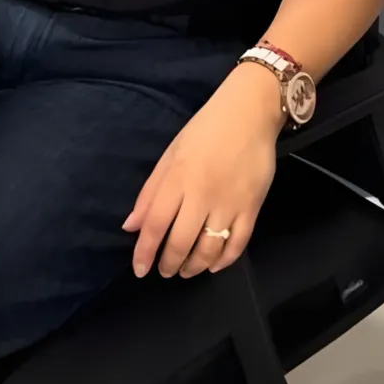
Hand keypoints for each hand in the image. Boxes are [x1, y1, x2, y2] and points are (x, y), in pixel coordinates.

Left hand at [123, 64, 283, 278]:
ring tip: (185, 271)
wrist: (250, 112)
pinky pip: (238, 243)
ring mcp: (229, 203)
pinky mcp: (253, 207)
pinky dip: (224, 261)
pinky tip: (213, 266)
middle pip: (181, 242)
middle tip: (164, 272)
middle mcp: (202, 194)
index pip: (155, 224)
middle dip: (169, 263)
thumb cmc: (205, 129)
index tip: (139, 269)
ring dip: (194, 266)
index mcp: (178, 178)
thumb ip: (150, 191)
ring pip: (209, 249)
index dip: (144, 251)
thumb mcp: (171, 153)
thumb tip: (130, 226)